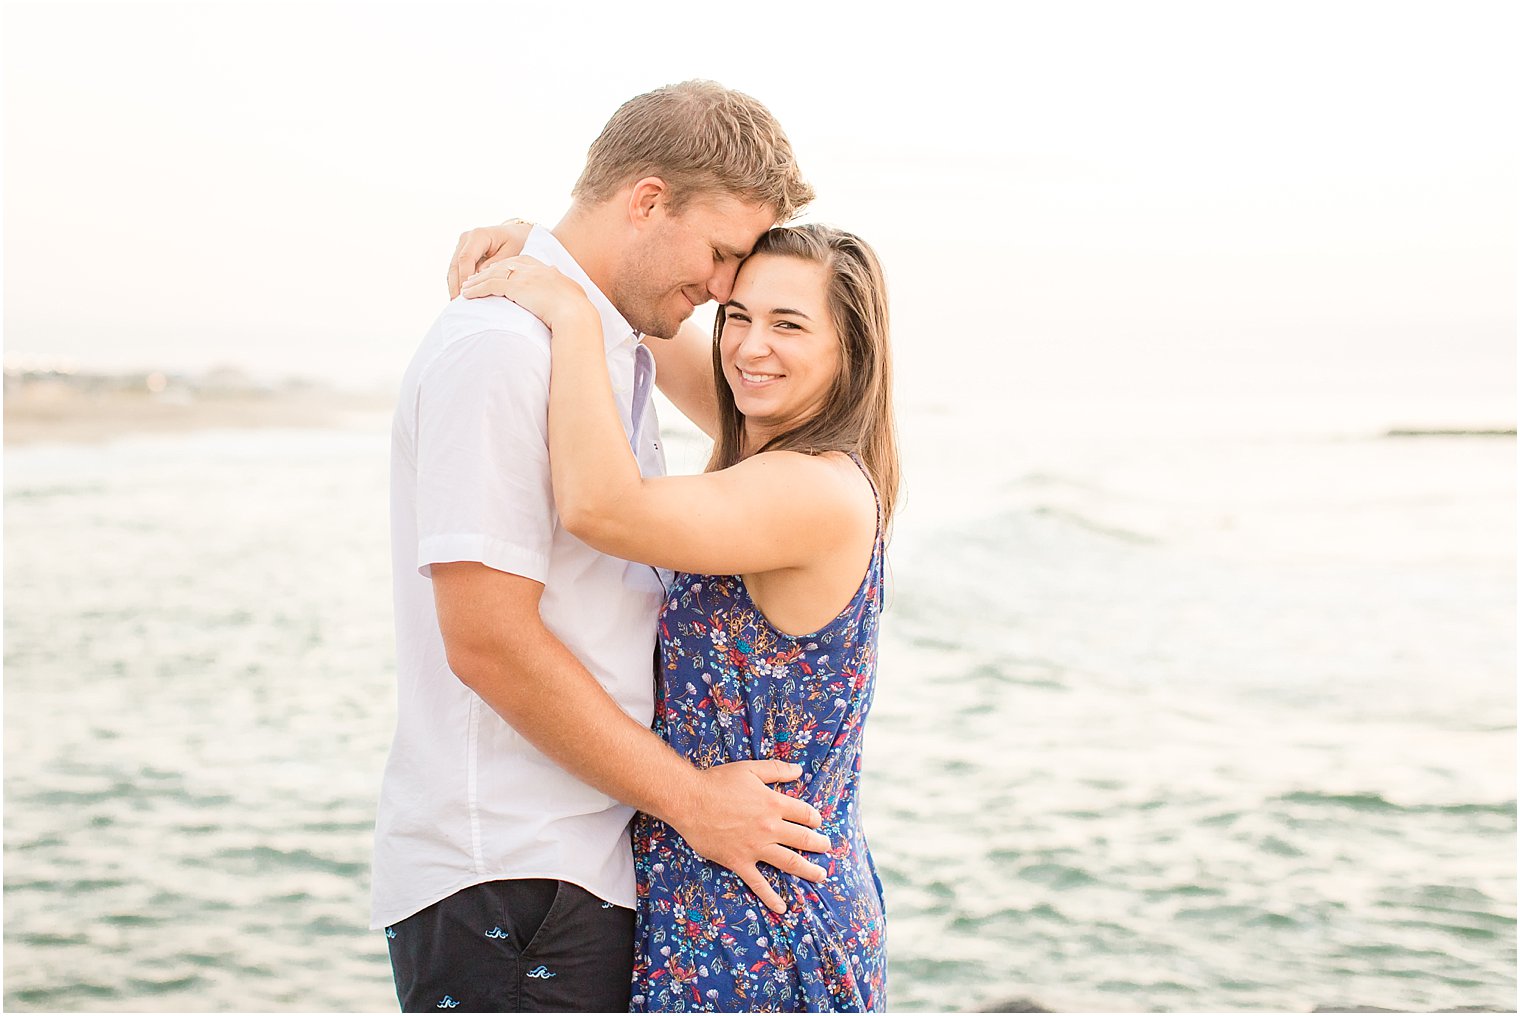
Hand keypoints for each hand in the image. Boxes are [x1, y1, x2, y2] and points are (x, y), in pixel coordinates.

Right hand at [447, 219, 532, 298]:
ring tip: (456, 304)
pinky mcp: (461, 253)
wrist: (515, 234)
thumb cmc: (516, 242)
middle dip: (456, 285)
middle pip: (455, 264)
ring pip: (453, 268)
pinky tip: (459, 297)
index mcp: (479, 235)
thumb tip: (479, 278)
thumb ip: (496, 265)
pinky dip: (457, 283)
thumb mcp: (511, 252)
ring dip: (453, 286)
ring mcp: (462, 245)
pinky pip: (456, 270)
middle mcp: (466, 238)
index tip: (466, 294)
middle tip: (457, 304)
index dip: (464, 277)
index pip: (466, 258)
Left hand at [462, 255, 596, 331]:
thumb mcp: (575, 296)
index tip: (498, 272)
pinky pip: (490, 285)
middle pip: (505, 266)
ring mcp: (524, 276)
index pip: (523, 262)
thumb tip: (574, 295)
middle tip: (475, 278)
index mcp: (547, 270)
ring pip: (493, 274)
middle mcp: (534, 269)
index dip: (508, 267)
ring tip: (465, 288)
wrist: (576, 314)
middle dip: (488, 271)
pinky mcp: (515, 287)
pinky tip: (466, 295)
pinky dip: (476, 289)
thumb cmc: (579, 312)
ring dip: (477, 281)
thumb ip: (569, 292)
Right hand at [672, 759, 830, 914]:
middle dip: (819, 844)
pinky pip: (758, 883)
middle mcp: (769, 827)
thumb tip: (799, 770)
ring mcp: (755, 847)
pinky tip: (782, 907)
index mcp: (773, 804)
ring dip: (808, 869)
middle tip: (827, 848)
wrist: (689, 801)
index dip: (815, 818)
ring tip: (821, 875)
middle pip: (803, 838)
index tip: (817, 822)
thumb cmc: (718, 782)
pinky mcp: (739, 862)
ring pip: (789, 861)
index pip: (804, 813)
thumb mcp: (750, 769)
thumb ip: (777, 770)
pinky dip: (771, 897)